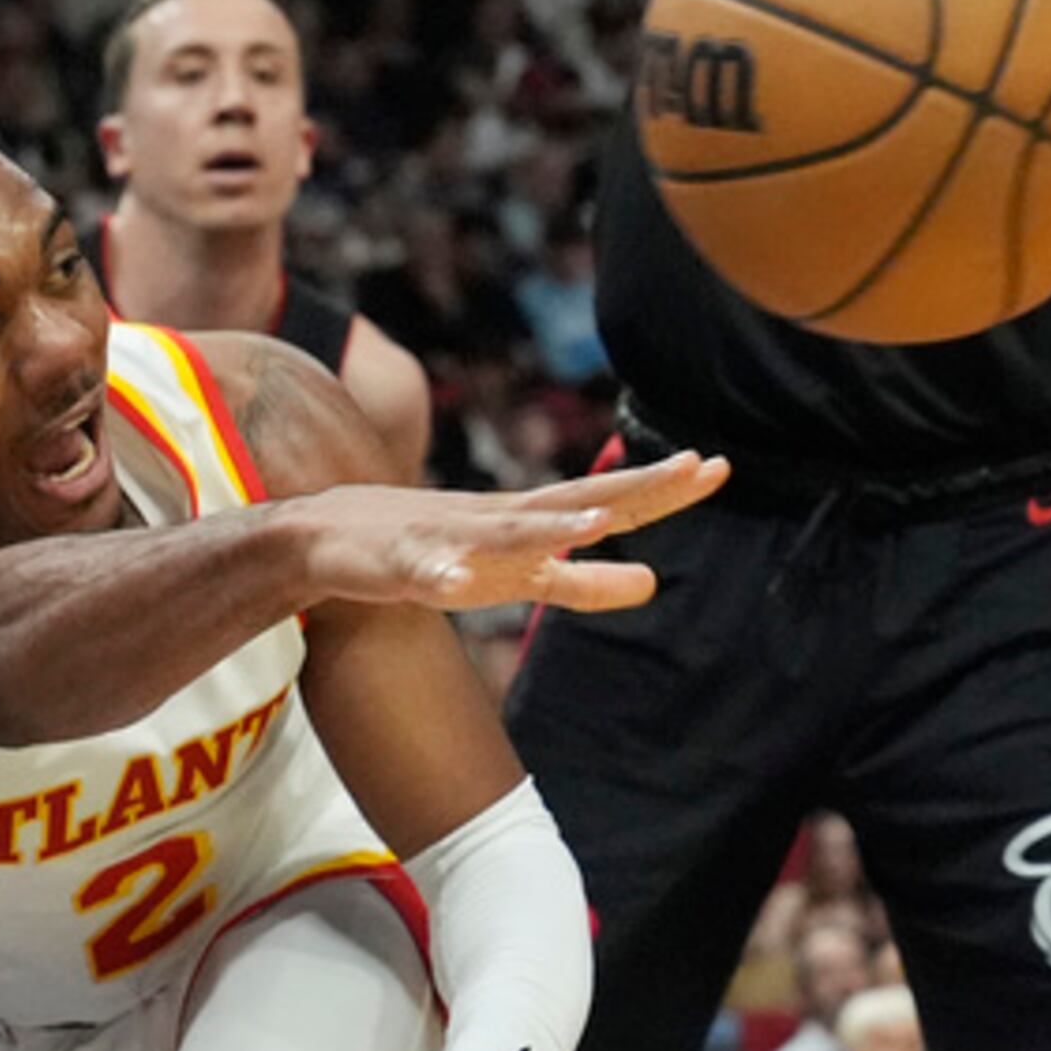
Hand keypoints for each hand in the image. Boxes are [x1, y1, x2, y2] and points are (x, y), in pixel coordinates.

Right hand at [289, 453, 729, 614]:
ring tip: (594, 523)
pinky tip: (452, 584)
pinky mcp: (403, 565)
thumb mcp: (522, 575)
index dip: (661, 489)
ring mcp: (451, 539)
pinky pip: (424, 573)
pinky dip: (439, 576)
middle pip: (576, 500)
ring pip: (506, 533)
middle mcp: (500, 521)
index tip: (717, 467)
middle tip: (693, 467)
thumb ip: (586, 581)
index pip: (606, 501)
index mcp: (530, 523)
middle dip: (633, 487)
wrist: (333, 540)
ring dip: (547, 527)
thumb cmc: (437, 552)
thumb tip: (652, 583)